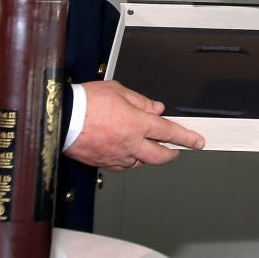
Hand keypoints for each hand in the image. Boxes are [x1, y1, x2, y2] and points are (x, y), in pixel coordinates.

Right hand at [64, 80, 204, 171]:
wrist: (60, 118)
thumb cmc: (86, 101)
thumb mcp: (118, 91)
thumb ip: (141, 101)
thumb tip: (157, 108)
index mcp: (137, 123)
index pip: (169, 132)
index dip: (186, 138)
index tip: (197, 142)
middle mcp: (130, 143)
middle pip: (159, 156)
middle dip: (172, 154)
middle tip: (177, 151)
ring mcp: (116, 156)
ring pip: (140, 162)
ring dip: (147, 156)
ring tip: (146, 147)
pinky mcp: (103, 163)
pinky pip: (122, 166)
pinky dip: (128, 160)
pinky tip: (126, 153)